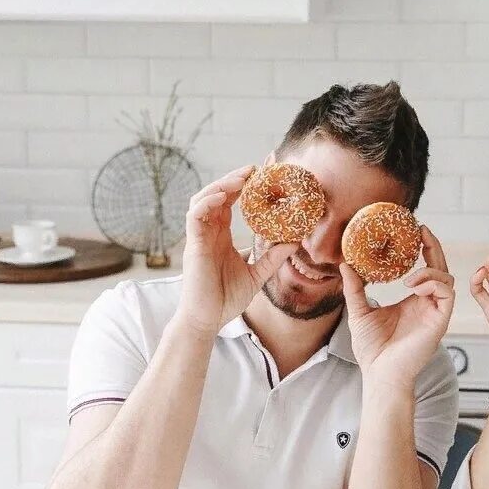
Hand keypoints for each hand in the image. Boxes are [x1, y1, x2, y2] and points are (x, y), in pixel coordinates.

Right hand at [175, 166, 297, 335]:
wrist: (208, 320)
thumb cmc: (226, 299)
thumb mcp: (257, 274)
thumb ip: (273, 257)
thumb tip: (295, 241)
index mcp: (221, 235)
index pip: (230, 201)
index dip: (244, 185)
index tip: (263, 171)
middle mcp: (209, 232)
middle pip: (217, 194)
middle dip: (235, 178)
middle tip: (256, 168)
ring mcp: (199, 237)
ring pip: (204, 198)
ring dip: (221, 184)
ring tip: (242, 178)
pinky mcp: (193, 244)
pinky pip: (195, 215)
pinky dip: (207, 202)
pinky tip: (224, 196)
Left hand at [344, 226, 454, 391]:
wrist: (379, 375)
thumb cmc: (372, 350)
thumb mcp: (359, 311)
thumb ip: (355, 288)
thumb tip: (345, 263)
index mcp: (413, 300)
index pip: (425, 267)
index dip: (424, 248)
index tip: (413, 230)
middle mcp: (427, 303)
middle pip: (441, 267)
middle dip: (433, 247)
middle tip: (421, 230)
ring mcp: (435, 312)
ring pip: (447, 278)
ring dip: (430, 269)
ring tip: (408, 277)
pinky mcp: (440, 321)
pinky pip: (447, 293)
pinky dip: (432, 283)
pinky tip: (413, 286)